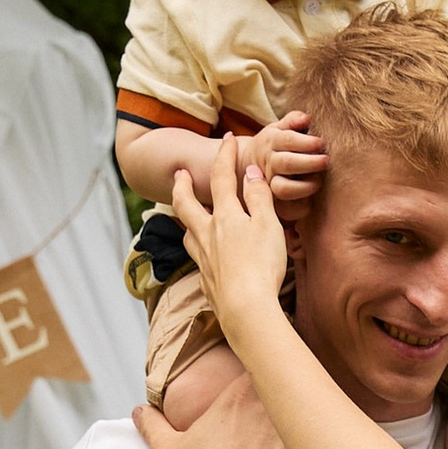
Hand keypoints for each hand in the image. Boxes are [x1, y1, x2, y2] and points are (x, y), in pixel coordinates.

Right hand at [134, 363, 305, 448]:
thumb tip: (140, 410)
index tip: (273, 372)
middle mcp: (270, 410)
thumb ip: (152, 423)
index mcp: (239, 397)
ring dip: (315, 415)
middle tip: (300, 395)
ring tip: (315, 424)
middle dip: (298, 385)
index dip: (272, 363)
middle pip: (297, 380)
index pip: (266, 360)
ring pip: (317, 410)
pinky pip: (326, 448)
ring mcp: (294, 436)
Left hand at [172, 140, 291, 315]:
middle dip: (181, 185)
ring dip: (186, 219)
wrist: (246, 309)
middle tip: (178, 173)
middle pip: (185, 204)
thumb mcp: (269, 225)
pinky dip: (198, 250)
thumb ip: (259, 197)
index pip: (221, 177)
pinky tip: (205, 255)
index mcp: (226, 216)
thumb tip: (251, 172)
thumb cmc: (262, 266)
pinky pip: (197, 259)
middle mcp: (207, 234)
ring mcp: (203, 258)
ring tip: (188, 215)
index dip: (224, 155)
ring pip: (187, 233)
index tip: (226, 139)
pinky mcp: (206, 281)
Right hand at [250, 110, 328, 215]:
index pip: (288, 140)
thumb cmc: (274, 145)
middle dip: (309, 162)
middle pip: (287, 163)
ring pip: (284, 189)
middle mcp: (270, 164)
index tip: (321, 143)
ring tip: (318, 181)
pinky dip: (302, 207)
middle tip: (325, 160)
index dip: (306, 142)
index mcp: (272, 142)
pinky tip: (312, 200)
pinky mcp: (276, 204)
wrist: (248, 167)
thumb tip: (307, 117)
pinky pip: (289, 210)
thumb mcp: (278, 128)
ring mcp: (271, 185)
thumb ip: (292, 121)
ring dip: (304, 187)